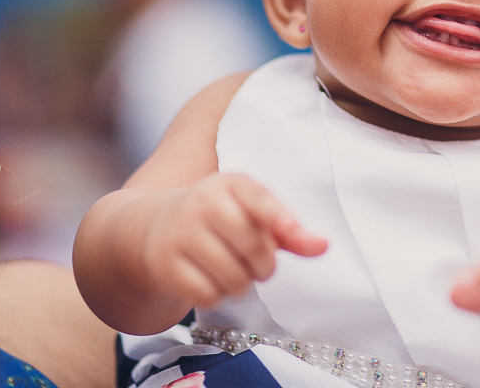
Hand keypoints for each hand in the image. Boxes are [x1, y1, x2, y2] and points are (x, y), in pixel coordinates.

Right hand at [141, 172, 326, 308]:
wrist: (155, 228)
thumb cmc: (220, 221)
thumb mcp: (251, 215)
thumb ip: (289, 230)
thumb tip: (323, 246)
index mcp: (231, 183)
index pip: (261, 200)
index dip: (282, 221)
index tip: (293, 236)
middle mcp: (203, 202)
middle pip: (252, 247)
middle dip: (265, 266)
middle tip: (259, 267)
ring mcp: (180, 232)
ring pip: (232, 276)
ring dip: (241, 285)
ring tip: (235, 274)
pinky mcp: (165, 263)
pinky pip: (207, 295)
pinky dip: (216, 296)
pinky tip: (211, 282)